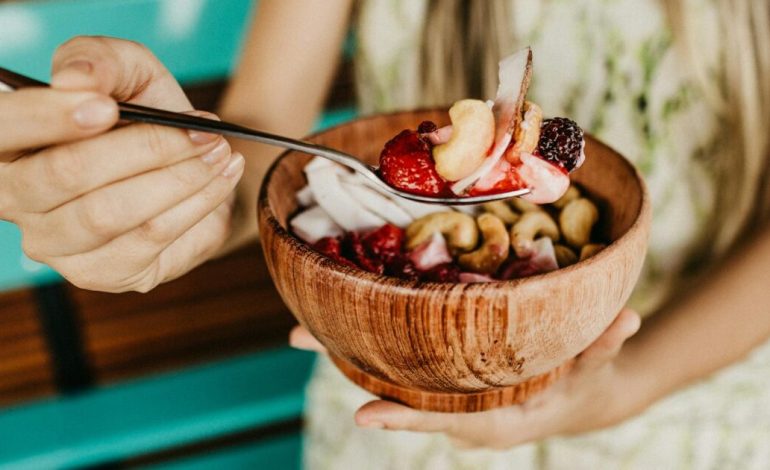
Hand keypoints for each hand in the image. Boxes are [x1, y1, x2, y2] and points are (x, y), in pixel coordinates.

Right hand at [0, 37, 244, 291]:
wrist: (193, 163)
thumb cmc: (147, 115)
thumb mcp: (130, 72)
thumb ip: (100, 60)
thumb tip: (75, 79)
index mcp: (9, 143)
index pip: (5, 130)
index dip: (50, 117)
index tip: (107, 107)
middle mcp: (17, 199)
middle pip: (66, 175)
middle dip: (144, 147)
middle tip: (202, 131)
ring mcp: (56, 244)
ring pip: (111, 213)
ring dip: (179, 177)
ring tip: (219, 151)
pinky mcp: (103, 273)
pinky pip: (150, 238)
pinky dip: (196, 203)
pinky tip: (221, 178)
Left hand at [290, 308, 642, 449]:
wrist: (577, 399)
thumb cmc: (585, 385)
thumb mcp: (597, 369)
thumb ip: (605, 346)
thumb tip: (625, 317)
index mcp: (493, 419)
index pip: (444, 421)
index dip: (406, 419)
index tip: (363, 415)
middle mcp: (460, 410)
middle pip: (397, 392)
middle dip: (348, 366)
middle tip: (298, 337)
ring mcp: (446, 394)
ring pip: (389, 375)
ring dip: (344, 349)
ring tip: (300, 326)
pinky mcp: (443, 376)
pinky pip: (401, 362)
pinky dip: (369, 342)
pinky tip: (338, 317)